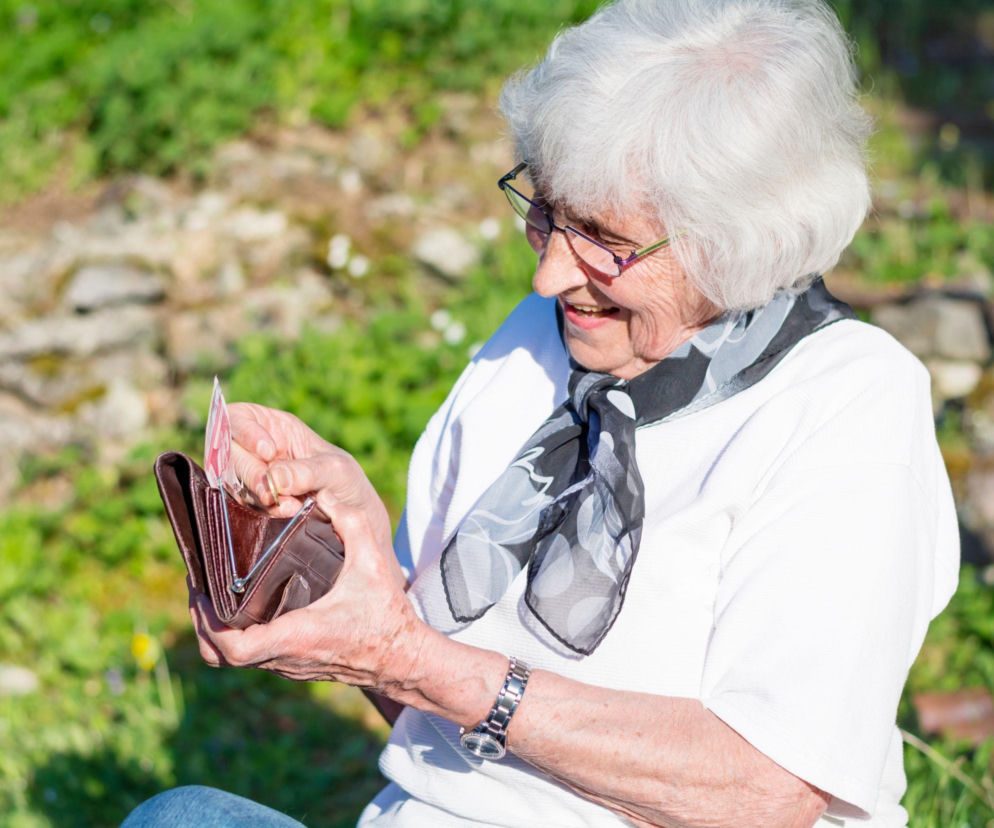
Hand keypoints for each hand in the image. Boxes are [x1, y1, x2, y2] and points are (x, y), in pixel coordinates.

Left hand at [189, 500, 423, 693]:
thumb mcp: (373, 565)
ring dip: (215, 631)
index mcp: (297, 635)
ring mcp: (287, 665)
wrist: (403, 659)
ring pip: (231, 660)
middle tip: (199, 587)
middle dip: (201, 623)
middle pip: (219, 656)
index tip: (203, 594)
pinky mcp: (293, 666)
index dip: (209, 625)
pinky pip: (250, 658)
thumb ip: (352, 525)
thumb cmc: (387, 616)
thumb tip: (327, 494)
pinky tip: (242, 607)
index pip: (235, 648)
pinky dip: (235, 636)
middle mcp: (285, 657)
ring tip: (213, 595)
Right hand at [227, 403, 393, 553]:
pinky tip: (287, 511)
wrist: (351, 514)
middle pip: (229, 452)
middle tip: (272, 491)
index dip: (245, 432)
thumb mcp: (333, 469)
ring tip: (290, 505)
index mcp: (274, 426)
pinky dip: (263, 510)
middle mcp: (256, 448)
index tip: (268, 452)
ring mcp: (252, 475)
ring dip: (257, 495)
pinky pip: (243, 503)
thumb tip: (275, 478)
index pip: (239, 418)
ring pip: (232, 480)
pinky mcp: (253, 500)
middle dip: (250, 472)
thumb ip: (306, 471)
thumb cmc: (344, 479)